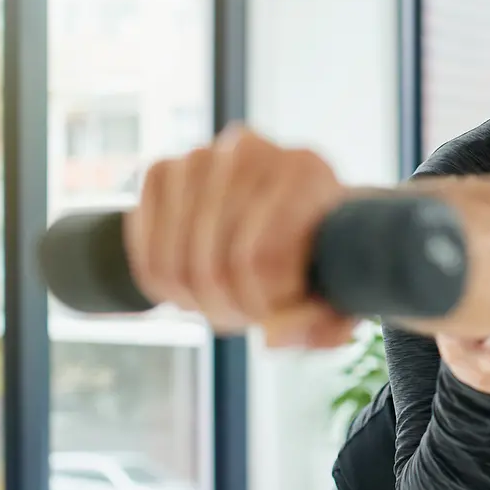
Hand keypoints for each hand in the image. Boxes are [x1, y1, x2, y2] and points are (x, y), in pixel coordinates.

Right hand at [123, 124, 358, 346]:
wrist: (294, 210)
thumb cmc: (321, 255)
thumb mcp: (343, 293)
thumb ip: (324, 326)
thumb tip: (270, 339)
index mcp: (303, 170)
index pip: (256, 258)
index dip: (262, 304)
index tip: (281, 309)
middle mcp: (246, 151)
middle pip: (212, 266)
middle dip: (231, 308)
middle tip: (252, 311)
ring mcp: (198, 158)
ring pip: (174, 267)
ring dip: (200, 303)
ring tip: (230, 298)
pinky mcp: (161, 173)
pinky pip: (146, 257)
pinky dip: (168, 288)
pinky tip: (200, 282)